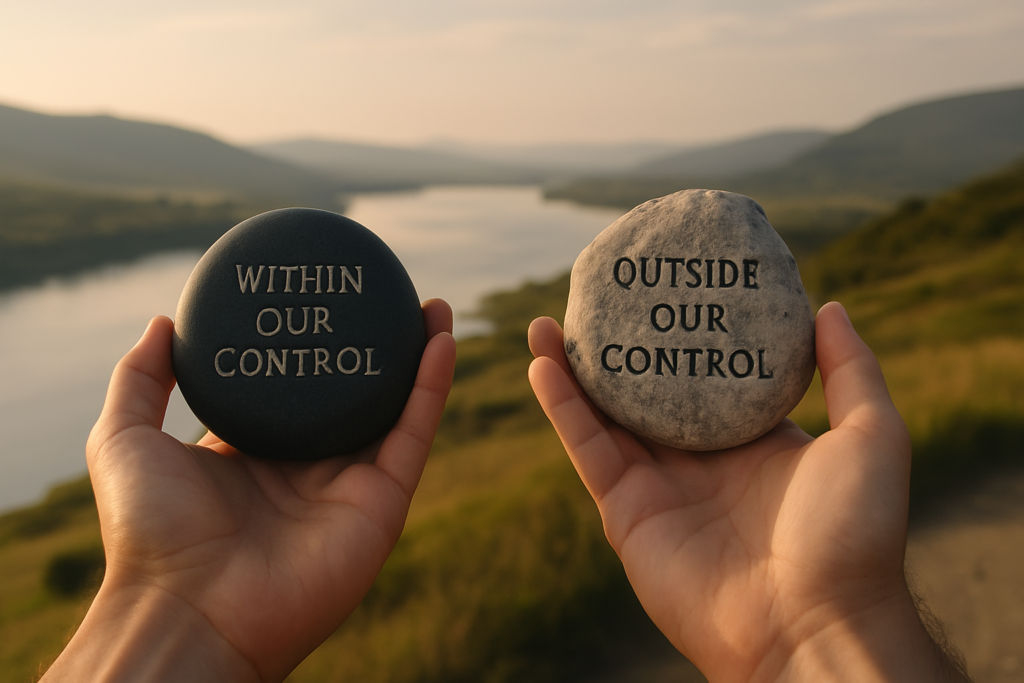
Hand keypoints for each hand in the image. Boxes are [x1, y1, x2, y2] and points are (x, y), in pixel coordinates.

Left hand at [44, 299, 455, 682]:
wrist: (186, 607)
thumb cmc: (148, 534)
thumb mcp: (126, 437)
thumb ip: (141, 379)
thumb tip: (162, 322)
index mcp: (256, 452)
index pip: (298, 390)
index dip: (317, 346)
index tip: (327, 297)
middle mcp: (307, 467)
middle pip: (356, 395)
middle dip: (379, 346)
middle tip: (391, 293)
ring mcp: (349, 485)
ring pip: (395, 410)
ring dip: (419, 357)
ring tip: (432, 306)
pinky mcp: (382, 504)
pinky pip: (413, 436)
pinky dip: (431, 389)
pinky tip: (440, 342)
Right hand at [528, 302, 967, 681]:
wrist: (812, 623)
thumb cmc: (853, 535)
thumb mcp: (871, 435)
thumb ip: (850, 370)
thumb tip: (827, 307)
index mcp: (754, 440)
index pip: (708, 376)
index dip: (684, 334)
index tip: (665, 288)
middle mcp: (702, 460)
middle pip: (645, 391)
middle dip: (618, 348)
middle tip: (594, 299)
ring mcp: (660, 486)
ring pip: (605, 415)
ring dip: (573, 369)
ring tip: (546, 324)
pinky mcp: (626, 512)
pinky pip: (588, 450)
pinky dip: (562, 408)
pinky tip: (542, 365)